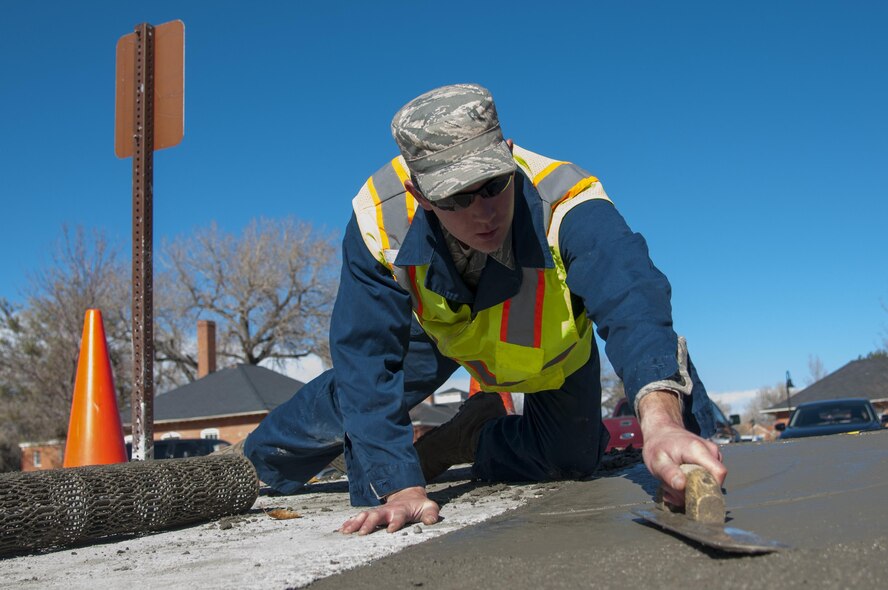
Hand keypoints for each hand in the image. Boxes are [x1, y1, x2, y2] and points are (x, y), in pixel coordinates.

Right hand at [339, 486, 439, 534]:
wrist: (408, 495)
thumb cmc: (418, 505)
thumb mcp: (429, 507)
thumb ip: (431, 514)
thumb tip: (431, 521)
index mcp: (401, 510)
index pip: (398, 516)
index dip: (395, 522)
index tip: (390, 530)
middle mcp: (387, 510)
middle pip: (377, 516)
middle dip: (369, 523)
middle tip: (363, 533)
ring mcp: (378, 512)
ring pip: (365, 515)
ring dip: (356, 523)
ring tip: (346, 531)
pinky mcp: (372, 514)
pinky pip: (359, 518)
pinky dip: (350, 522)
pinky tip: (342, 529)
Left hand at [637, 391, 726, 506]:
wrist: (660, 431)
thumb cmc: (658, 445)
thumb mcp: (657, 461)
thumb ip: (669, 473)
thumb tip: (681, 485)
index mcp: (699, 450)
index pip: (719, 473)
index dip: (709, 488)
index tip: (690, 494)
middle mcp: (710, 452)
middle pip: (712, 482)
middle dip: (691, 492)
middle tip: (671, 487)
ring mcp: (711, 456)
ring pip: (707, 483)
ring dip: (687, 490)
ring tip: (670, 481)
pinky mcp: (709, 462)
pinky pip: (704, 480)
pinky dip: (688, 486)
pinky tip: (675, 481)